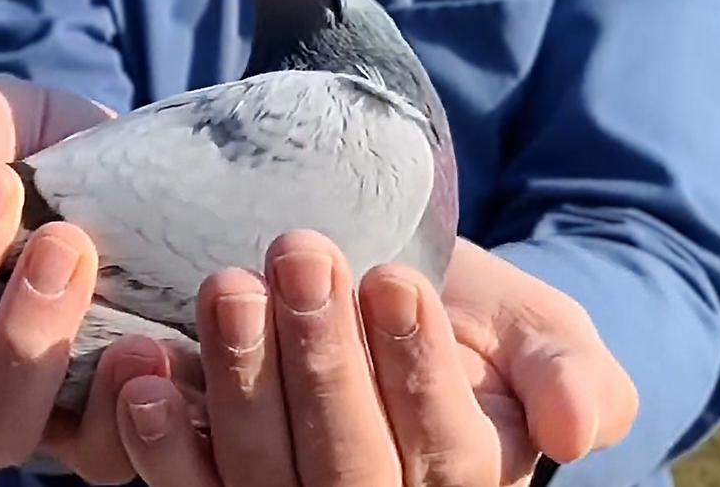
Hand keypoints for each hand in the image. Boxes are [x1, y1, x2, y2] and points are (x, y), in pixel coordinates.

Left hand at [114, 232, 638, 485]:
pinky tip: (144, 381)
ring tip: (228, 288)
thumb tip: (575, 431)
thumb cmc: (471, 320)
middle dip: (323, 359)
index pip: (445, 448)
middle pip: (349, 466)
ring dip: (241, 383)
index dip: (418, 368)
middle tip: (302, 256)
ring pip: (261, 476)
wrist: (380, 301)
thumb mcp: (541, 331)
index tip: (396, 279)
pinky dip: (161, 443)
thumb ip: (570, 374)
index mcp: (462, 481)